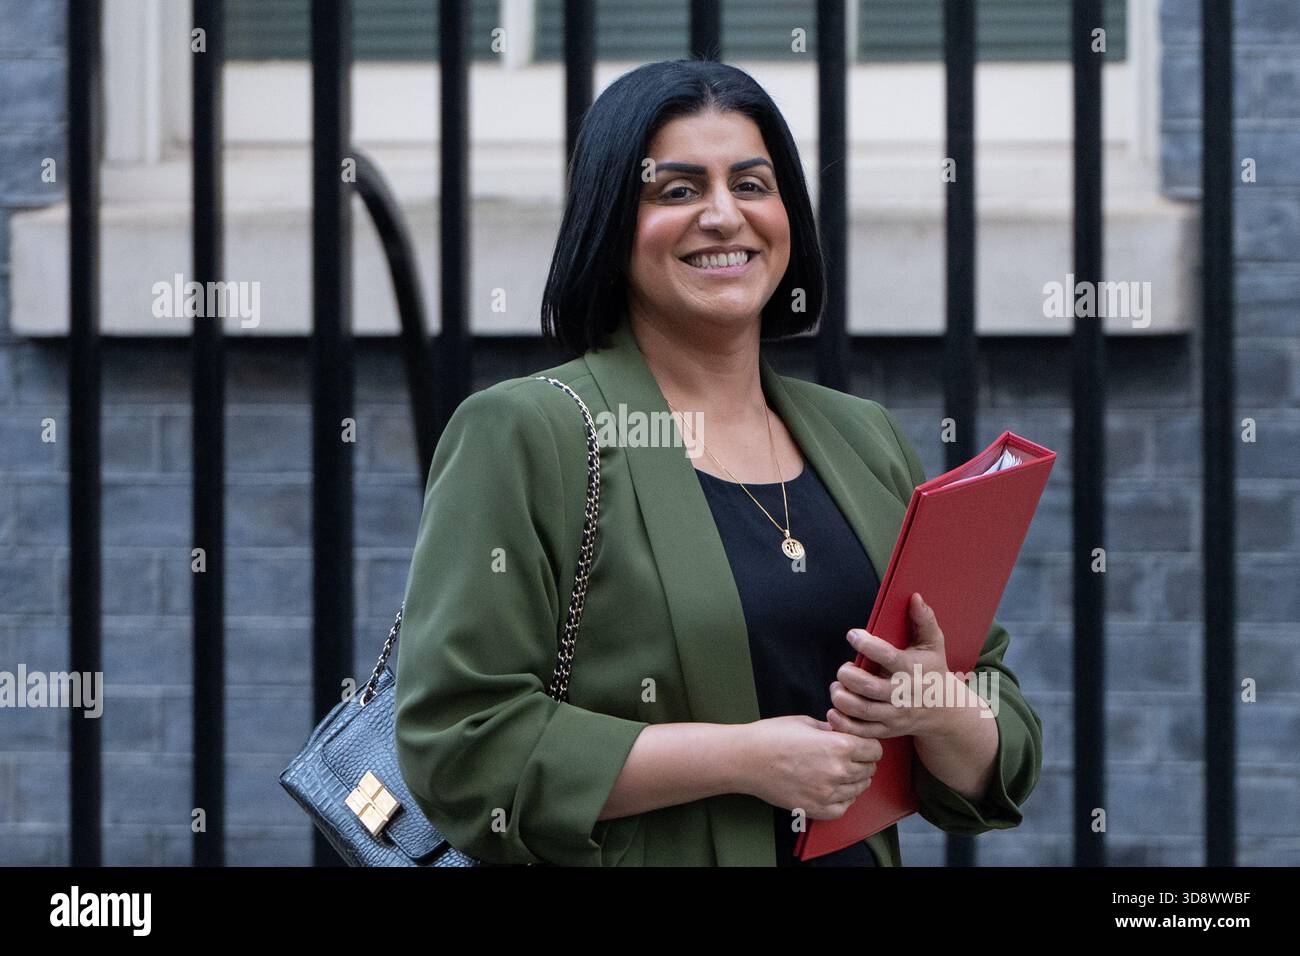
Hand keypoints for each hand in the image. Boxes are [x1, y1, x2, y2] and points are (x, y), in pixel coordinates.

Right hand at [737, 714, 882, 819]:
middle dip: (863, 761)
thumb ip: (831, 729)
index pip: (875, 750)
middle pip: (870, 769)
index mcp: (840, 745)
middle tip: (848, 757)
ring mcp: (828, 793)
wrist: (746, 759)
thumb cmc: (771, 736)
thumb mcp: (806, 722)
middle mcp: (839, 771)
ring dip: (854, 780)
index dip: (868, 745)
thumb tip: (843, 732)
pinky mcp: (816, 809)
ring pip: (859, 789)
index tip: (859, 744)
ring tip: (838, 771)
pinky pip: (844, 807)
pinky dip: (843, 799)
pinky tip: (832, 788)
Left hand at [826, 592, 962, 741]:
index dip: (866, 644)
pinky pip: (861, 731)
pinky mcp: (886, 730)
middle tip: (844, 668)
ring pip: (861, 710)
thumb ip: (924, 619)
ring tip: (837, 687)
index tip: (853, 634)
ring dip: (841, 698)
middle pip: (868, 687)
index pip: (887, 656)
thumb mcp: (934, 644)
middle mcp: (902, 694)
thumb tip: (914, 596)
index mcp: (911, 669)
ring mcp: (894, 715)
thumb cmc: (933, 670)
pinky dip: (843, 723)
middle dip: (848, 675)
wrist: (945, 711)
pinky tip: (834, 710)